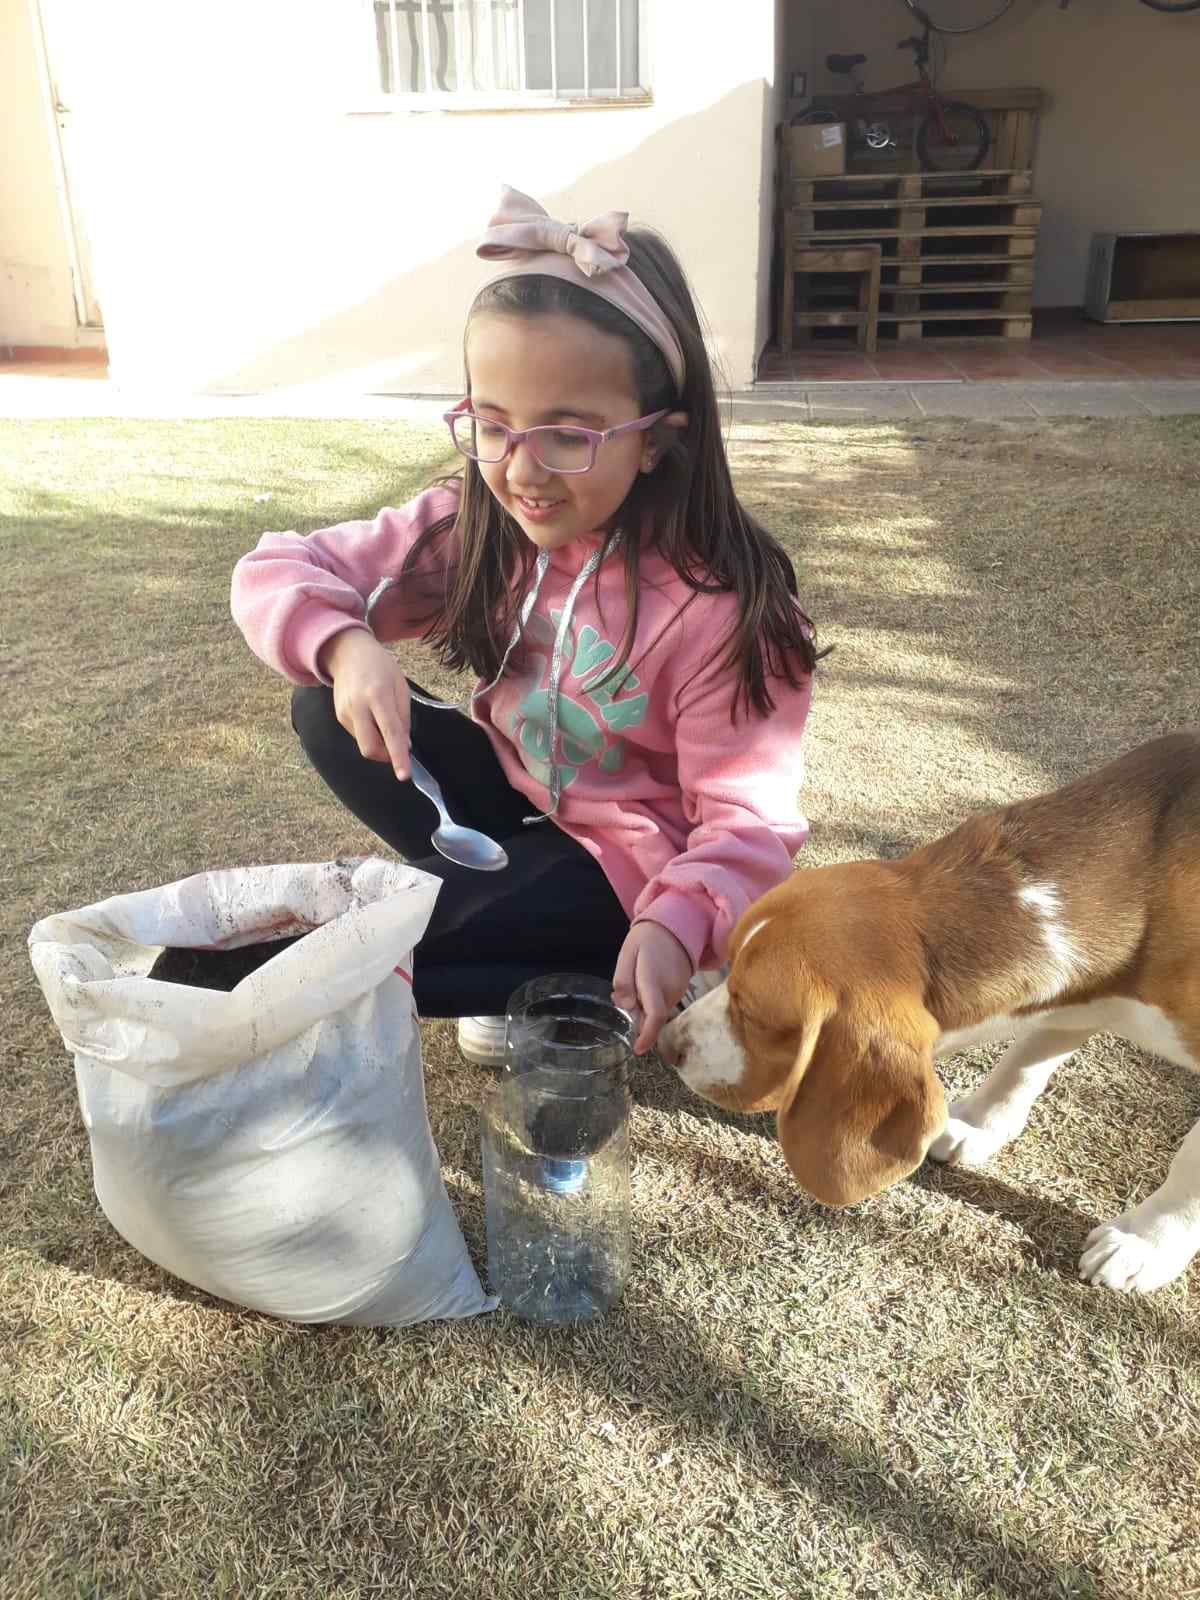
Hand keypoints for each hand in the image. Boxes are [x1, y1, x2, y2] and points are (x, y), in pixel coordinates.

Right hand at [319, 629, 411, 778]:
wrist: (348, 653)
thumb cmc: (381, 667)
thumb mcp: (400, 686)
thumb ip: (403, 717)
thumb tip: (404, 746)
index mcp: (378, 695)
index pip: (390, 732)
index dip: (398, 756)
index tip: (404, 775)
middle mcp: (358, 706)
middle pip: (369, 747)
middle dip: (385, 756)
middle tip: (397, 748)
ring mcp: (344, 712)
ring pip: (363, 743)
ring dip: (378, 742)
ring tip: (383, 719)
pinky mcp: (338, 716)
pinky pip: (357, 735)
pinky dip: (369, 733)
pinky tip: (371, 715)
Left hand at [613, 922, 692, 1055]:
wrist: (676, 927)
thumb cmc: (647, 940)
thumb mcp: (627, 954)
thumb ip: (623, 981)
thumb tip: (624, 1006)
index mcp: (653, 982)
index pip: (655, 1015)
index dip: (647, 1037)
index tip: (638, 1050)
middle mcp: (669, 991)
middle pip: (651, 1016)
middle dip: (636, 1015)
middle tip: (624, 994)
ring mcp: (678, 992)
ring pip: (656, 1010)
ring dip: (643, 1005)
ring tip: (636, 980)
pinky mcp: (681, 990)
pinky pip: (662, 1003)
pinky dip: (651, 999)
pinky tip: (646, 980)